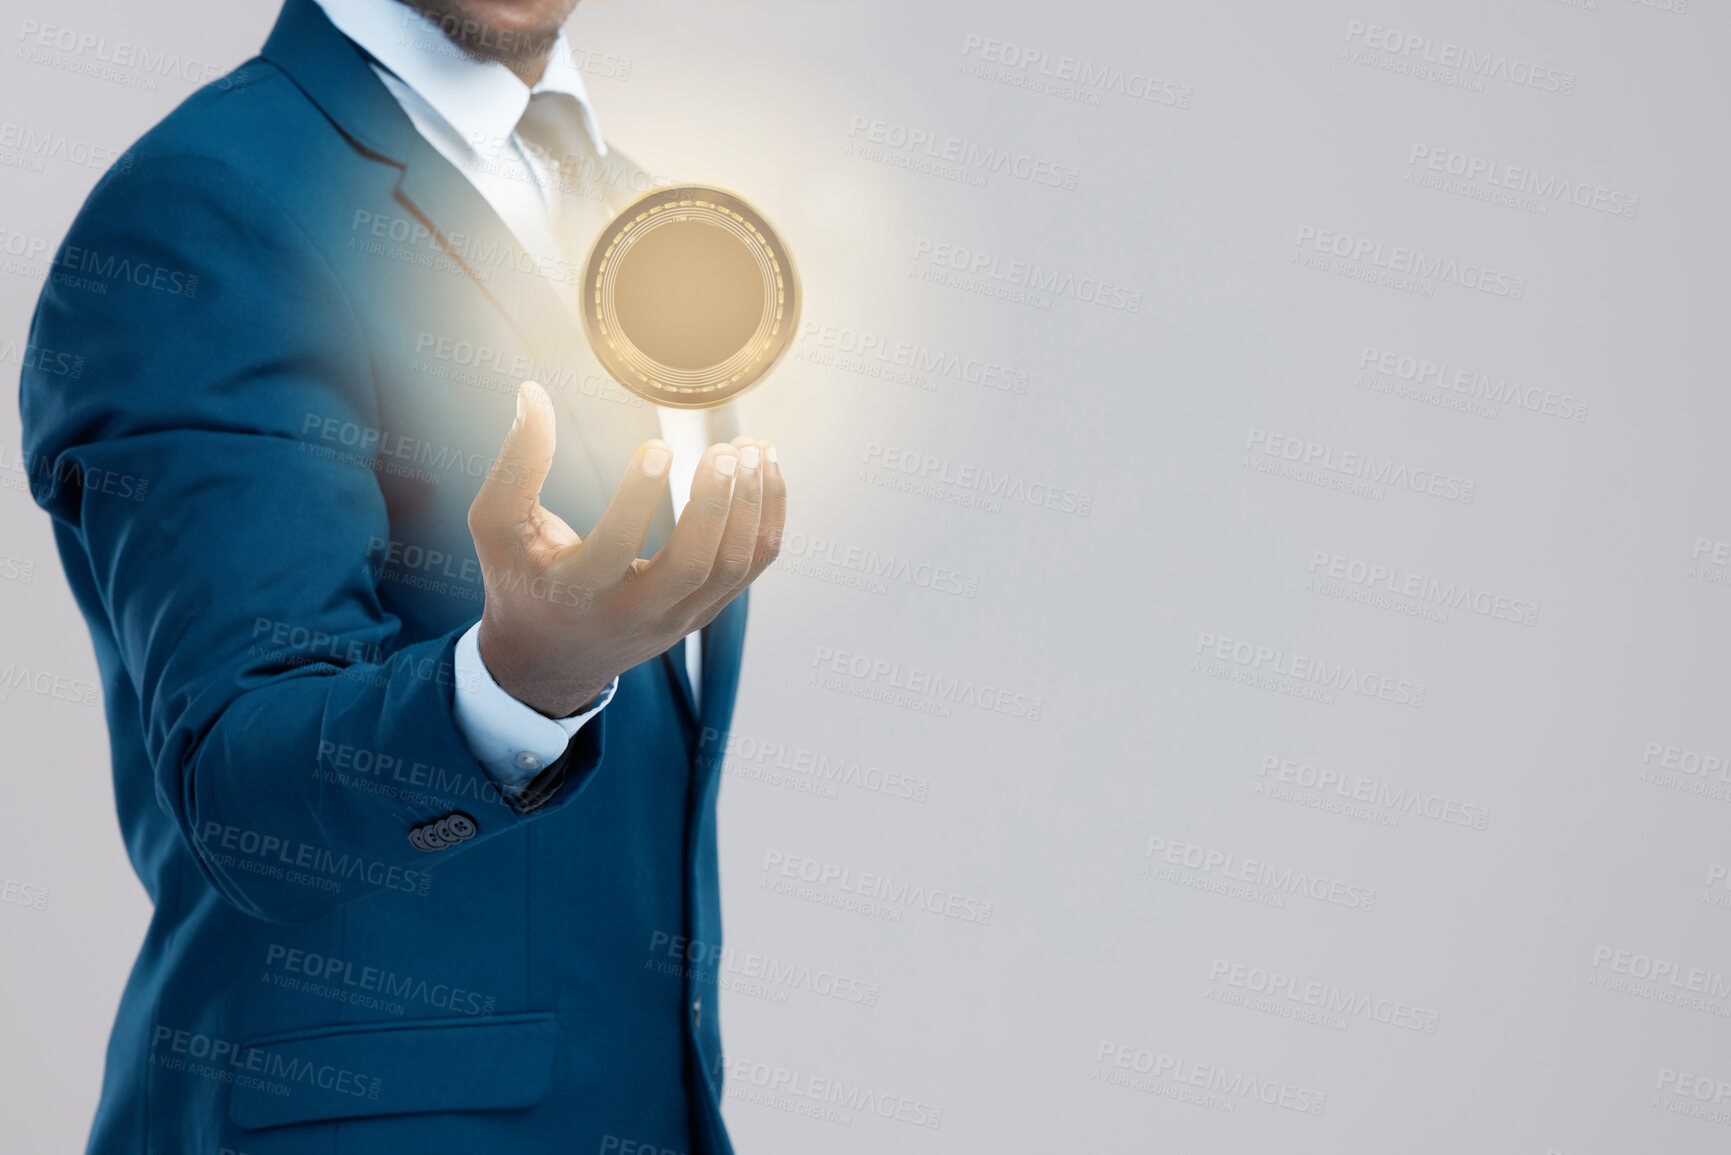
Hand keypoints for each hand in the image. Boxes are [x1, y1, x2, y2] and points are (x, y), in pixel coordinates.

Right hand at [468, 381, 784, 717]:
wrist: (552, 656)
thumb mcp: (499, 527)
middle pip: (692, 567)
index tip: (658, 445)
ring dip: (751, 507)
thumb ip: (516, 464)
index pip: (613, 549)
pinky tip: (764, 471)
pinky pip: (750, 568)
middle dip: (714, 506)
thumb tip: (533, 392)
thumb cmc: (522, 579)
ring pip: (732, 568)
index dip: (638, 498)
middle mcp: (634, 612)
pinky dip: (766, 519)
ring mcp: (677, 617)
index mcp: (577, 593)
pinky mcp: (704, 611)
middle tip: (723, 450)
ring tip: (751, 449)